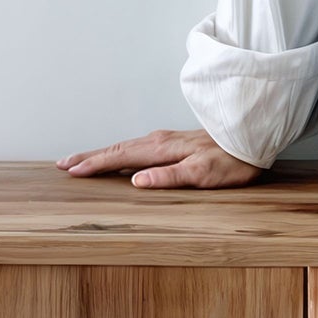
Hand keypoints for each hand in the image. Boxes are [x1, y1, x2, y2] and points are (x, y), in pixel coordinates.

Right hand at [56, 128, 266, 187]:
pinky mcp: (174, 142)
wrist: (253, 136)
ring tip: (83, 160)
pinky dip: (120, 151)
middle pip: (117, 148)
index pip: (120, 157)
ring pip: (126, 146)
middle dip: (89, 156)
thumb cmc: (232, 160)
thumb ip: (169, 177)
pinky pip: (137, 146)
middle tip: (64, 164)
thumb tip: (136, 181)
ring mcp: (166, 139)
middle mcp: (159, 140)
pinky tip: (120, 156)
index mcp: (161, 149)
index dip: (94, 165)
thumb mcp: (203, 174)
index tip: (71, 171)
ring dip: (102, 153)